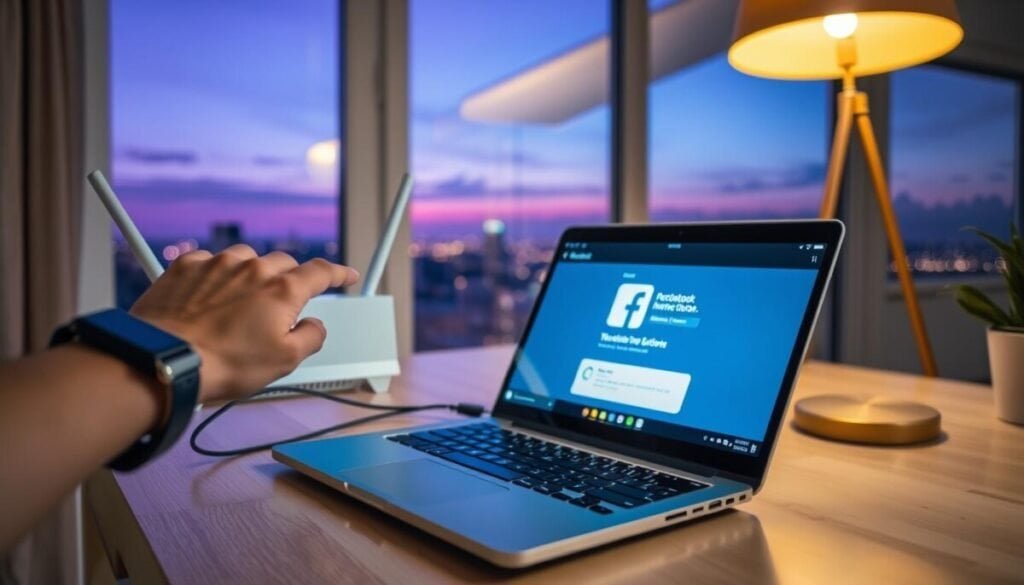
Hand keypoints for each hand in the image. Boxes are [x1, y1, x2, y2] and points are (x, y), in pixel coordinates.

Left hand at [129, 245, 358, 401]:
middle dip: (290, 278)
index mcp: (282, 290)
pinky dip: (217, 274)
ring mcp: (217, 264)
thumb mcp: (284, 362)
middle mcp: (252, 269)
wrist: (164, 360)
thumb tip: (314, 325)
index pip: (321, 272)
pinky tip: (211, 297)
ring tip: (242, 304)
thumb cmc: (222, 364)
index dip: (338, 273)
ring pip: (246, 259)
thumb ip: (311, 338)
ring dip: (252, 274)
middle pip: (283, 263)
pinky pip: (210, 262)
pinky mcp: (186, 268)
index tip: (346, 275)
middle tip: (284, 303)